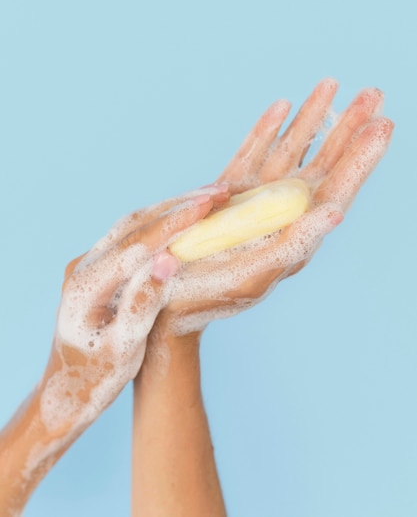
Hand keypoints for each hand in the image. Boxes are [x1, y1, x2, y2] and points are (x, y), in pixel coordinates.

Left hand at [40, 186, 230, 435]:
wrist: (66, 392)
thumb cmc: (96, 379)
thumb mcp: (123, 350)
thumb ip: (142, 304)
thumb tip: (168, 260)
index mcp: (85, 287)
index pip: (137, 244)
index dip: (175, 223)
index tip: (208, 205)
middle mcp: (83, 266)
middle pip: (136, 224)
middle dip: (179, 205)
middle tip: (220, 192)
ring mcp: (89, 262)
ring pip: (134, 224)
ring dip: (172, 208)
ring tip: (210, 196)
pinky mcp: (99, 265)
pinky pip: (133, 235)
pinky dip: (161, 222)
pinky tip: (186, 215)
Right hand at [154, 79, 392, 334]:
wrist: (168, 292)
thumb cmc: (211, 293)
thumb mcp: (256, 272)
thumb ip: (297, 243)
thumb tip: (336, 213)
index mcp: (296, 231)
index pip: (338, 187)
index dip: (362, 157)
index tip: (383, 123)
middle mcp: (282, 210)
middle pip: (323, 161)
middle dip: (347, 127)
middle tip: (373, 93)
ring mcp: (257, 196)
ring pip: (291, 149)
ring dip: (313, 118)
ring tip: (331, 85)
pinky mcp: (230, 189)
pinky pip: (253, 152)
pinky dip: (268, 128)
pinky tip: (282, 106)